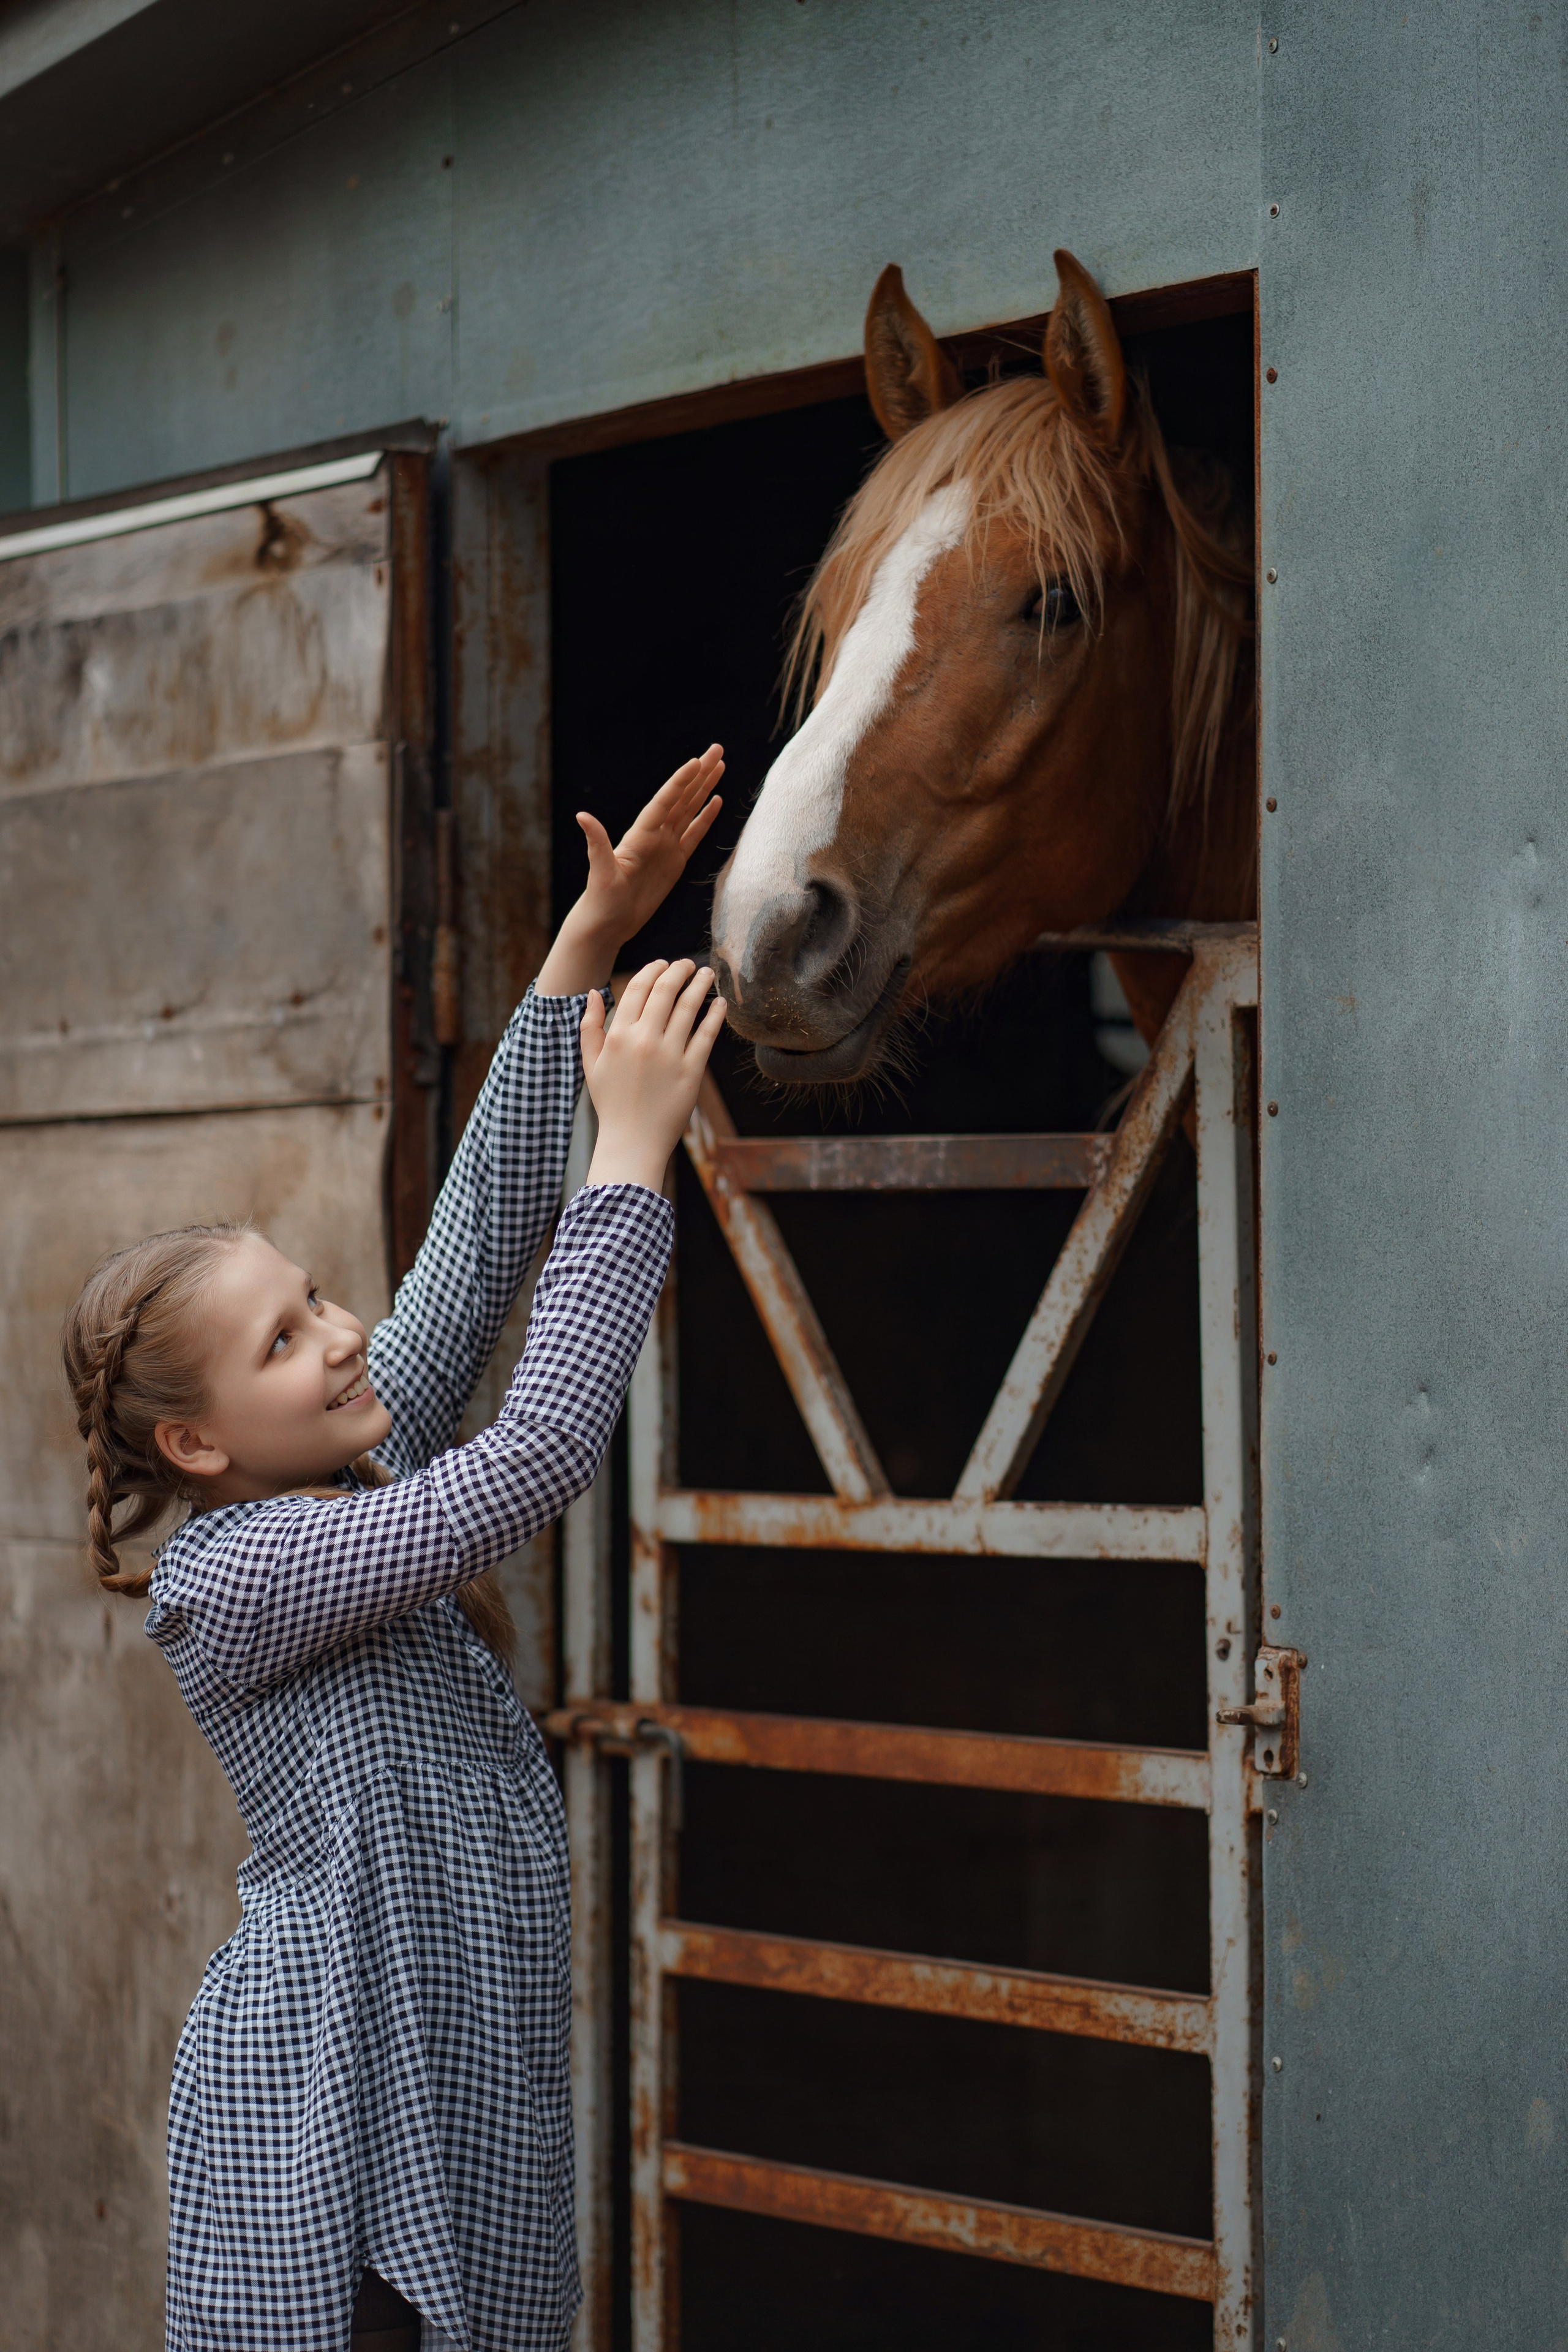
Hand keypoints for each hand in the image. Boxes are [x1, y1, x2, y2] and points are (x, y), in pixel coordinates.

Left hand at [536, 746, 724, 995]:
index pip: (664, 802)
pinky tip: (716, 801)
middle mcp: (654, 835)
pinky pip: (694, 835)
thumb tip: (582, 816)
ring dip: (704, 788)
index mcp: (640, 835)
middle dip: (700, 774)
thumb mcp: (600, 872)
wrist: (607, 924)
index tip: (696, 761)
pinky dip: (705, 818)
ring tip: (720, 765)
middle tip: (717, 749)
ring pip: (690, 810)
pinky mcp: (675, 862)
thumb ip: (597, 843)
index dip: (680, 782)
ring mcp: (666, 846)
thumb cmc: (600, 900)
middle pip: (682, 798)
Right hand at [580, 960, 726, 1191]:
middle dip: (678, 970)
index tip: (663, 964)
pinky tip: (720, 1003)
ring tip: (706, 974)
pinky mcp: (692, 1071)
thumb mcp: (591, 1064)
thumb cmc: (611, 1102)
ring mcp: (670, 1055)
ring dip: (700, 984)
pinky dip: (715, 1014)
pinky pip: (707, 1034)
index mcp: (618, 1035)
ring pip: (689, 1007)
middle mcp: (644, 1040)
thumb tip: (595, 991)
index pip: (637, 988)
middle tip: (687, 964)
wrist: (632, 1142)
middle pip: (665, 991)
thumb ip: (590, 1026)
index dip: (652, 970)